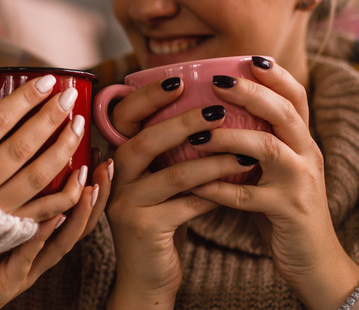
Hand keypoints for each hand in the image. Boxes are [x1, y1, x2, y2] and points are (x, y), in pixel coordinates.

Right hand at [0, 57, 84, 219]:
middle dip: (50, 118)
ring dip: (64, 149)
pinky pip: (43, 213)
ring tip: (79, 124)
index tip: (48, 81)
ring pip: (36, 178)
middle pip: (20, 147)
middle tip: (69, 97)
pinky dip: (66, 194)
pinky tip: (82, 170)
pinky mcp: (6, 231)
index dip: (25, 99)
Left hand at [0, 163, 109, 309]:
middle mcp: (42, 251)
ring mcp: (31, 265)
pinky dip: (44, 235)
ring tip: (90, 190)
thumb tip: (5, 141)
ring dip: (80, 215)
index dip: (90, 183)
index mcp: (41, 234)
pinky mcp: (13, 276)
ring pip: (65, 241)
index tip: (99, 157)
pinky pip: (31, 254)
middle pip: (80, 223)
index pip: (75, 207)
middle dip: (97, 196)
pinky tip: (54, 216)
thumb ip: (4, 182)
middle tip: (105, 168)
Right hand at [105, 78, 257, 308]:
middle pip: (144, 141)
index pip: (124, 118)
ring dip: (213, 161)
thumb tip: (205, 106)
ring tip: (245, 152)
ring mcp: (126, 205)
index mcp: (115, 159)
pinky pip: (186, 205)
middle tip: (218, 109)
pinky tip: (239, 185)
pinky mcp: (144, 229)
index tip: (179, 81)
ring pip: (173, 175)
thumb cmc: (159, 219)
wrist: (146, 276)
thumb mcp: (156, 180)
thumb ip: (165, 150)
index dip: (147, 98)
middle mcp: (113, 179)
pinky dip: (215, 193)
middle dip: (183, 122)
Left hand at [187, 58, 358, 308]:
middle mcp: (307, 156)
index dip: (276, 76)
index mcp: (303, 142)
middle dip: (251, 93)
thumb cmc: (283, 208)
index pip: (296, 97)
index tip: (250, 58)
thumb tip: (213, 112)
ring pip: (267, 148)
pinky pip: (247, 196)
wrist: (314, 261)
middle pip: (284, 113)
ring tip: (196, 134)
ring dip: (228, 137)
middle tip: (217, 82)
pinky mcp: (287, 212)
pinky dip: (218, 188)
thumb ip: (258, 141)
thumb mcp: (277, 170)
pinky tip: (194, 184)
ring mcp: (300, 183)